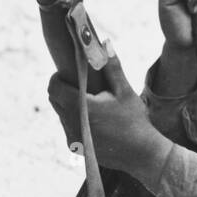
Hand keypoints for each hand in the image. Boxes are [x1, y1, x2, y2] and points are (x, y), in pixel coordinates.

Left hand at [46, 48, 173, 188]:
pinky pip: (68, 127)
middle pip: (54, 100)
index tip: (69, 73)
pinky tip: (92, 118)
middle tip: (79, 84)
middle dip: (63, 89)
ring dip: (69, 105)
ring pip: (61, 114)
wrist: (141, 154)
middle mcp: (73, 124)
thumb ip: (112, 67)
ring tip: (88, 101)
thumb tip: (104, 43)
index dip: (58, 78)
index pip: (54, 88)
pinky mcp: (76, 147)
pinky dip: (74, 120)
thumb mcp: (124, 91)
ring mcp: (73, 138)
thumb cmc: (135, 120)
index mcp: (81, 108)